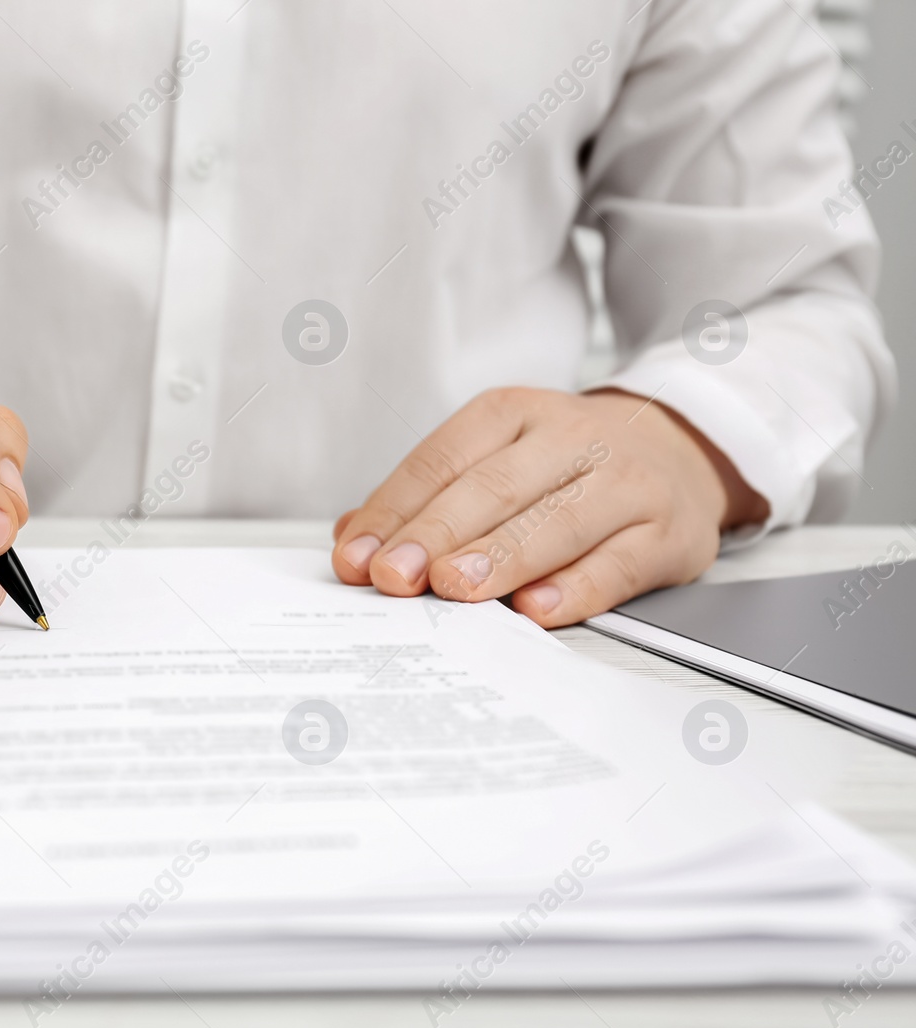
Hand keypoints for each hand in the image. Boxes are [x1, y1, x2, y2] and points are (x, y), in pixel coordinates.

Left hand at [330, 387, 767, 626]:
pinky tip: (536, 607)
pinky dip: (576, 589)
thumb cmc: (564, 465)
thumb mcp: (493, 457)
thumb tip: (354, 541)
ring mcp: (625, 484)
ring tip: (454, 589)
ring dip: (499, 558)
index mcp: (512, 412)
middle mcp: (571, 437)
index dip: (394, 512)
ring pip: (556, 522)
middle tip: (394, 576)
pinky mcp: (668, 534)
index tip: (356, 558)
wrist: (679, 453)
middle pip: (493, 488)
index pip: (441, 462)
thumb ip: (425, 499)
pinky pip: (618, 564)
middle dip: (436, 535)